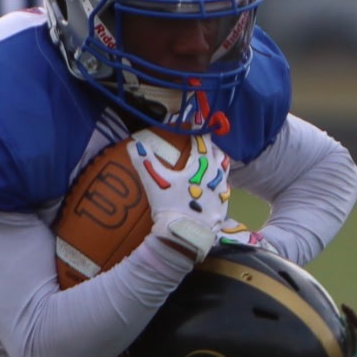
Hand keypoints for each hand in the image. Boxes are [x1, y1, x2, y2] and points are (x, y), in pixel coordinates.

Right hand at [130, 129, 231, 259]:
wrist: (186, 236)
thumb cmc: (170, 205)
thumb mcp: (155, 181)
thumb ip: (144, 160)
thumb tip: (132, 143)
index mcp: (202, 166)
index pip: (202, 141)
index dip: (198, 129)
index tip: (196, 120)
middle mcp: (216, 176)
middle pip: (218, 155)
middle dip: (211, 146)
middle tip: (203, 142)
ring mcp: (221, 193)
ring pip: (223, 173)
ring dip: (217, 165)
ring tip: (209, 164)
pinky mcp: (222, 209)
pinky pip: (223, 192)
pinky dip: (217, 186)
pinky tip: (210, 190)